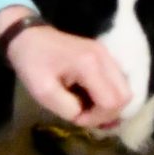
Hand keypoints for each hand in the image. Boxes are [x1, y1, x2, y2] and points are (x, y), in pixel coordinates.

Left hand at [0, 11, 129, 128]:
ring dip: (109, 105)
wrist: (28, 36)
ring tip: (87, 107)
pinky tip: (90, 96)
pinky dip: (109, 94)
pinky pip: (118, 81)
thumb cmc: (33, 63)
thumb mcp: (43, 92)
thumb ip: (68, 109)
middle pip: (125, 96)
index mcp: (89, 65)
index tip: (76, 117)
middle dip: (107, 113)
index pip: (111, 102)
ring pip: (125, 89)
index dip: (97, 118)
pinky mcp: (104, 55)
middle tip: (85, 116)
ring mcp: (106, 54)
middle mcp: (104, 57)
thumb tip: (83, 115)